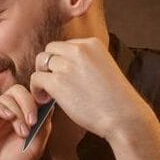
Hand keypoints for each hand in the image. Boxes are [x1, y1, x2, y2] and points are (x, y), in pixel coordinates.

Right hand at [0, 84, 50, 159]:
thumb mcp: (36, 145)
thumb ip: (43, 124)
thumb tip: (50, 103)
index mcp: (21, 117)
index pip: (30, 95)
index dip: (39, 98)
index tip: (45, 111)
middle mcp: (6, 114)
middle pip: (18, 91)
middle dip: (29, 102)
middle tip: (33, 122)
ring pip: (5, 97)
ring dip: (17, 110)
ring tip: (22, 132)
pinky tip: (8, 118)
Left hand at [31, 37, 150, 141]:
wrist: (123, 115)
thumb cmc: (115, 99)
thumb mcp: (103, 68)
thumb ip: (85, 63)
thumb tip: (65, 66)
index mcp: (92, 44)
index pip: (66, 45)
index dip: (61, 61)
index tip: (64, 76)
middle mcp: (79, 50)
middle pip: (49, 50)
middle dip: (47, 66)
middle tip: (52, 83)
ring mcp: (67, 65)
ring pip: (40, 62)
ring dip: (41, 77)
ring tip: (48, 93)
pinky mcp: (57, 82)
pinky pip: (36, 78)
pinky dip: (36, 89)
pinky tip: (45, 100)